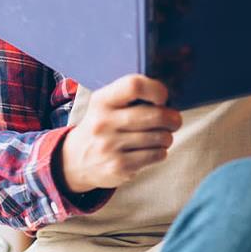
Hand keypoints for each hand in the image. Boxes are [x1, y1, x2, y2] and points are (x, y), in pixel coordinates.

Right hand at [59, 74, 181, 192]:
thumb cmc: (102, 126)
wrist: (76, 159)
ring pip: (160, 137)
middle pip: (155, 115)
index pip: (134, 85)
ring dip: (167, 137)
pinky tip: (151, 150)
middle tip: (174, 121)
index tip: (162, 99)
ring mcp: (111, 146)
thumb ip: (131, 97)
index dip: (157, 90)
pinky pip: (156, 155)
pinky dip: (160, 152)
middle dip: (172, 119)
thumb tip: (169, 101)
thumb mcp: (106, 105)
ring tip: (160, 137)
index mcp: (102, 100)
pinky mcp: (119, 166)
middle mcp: (104, 122)